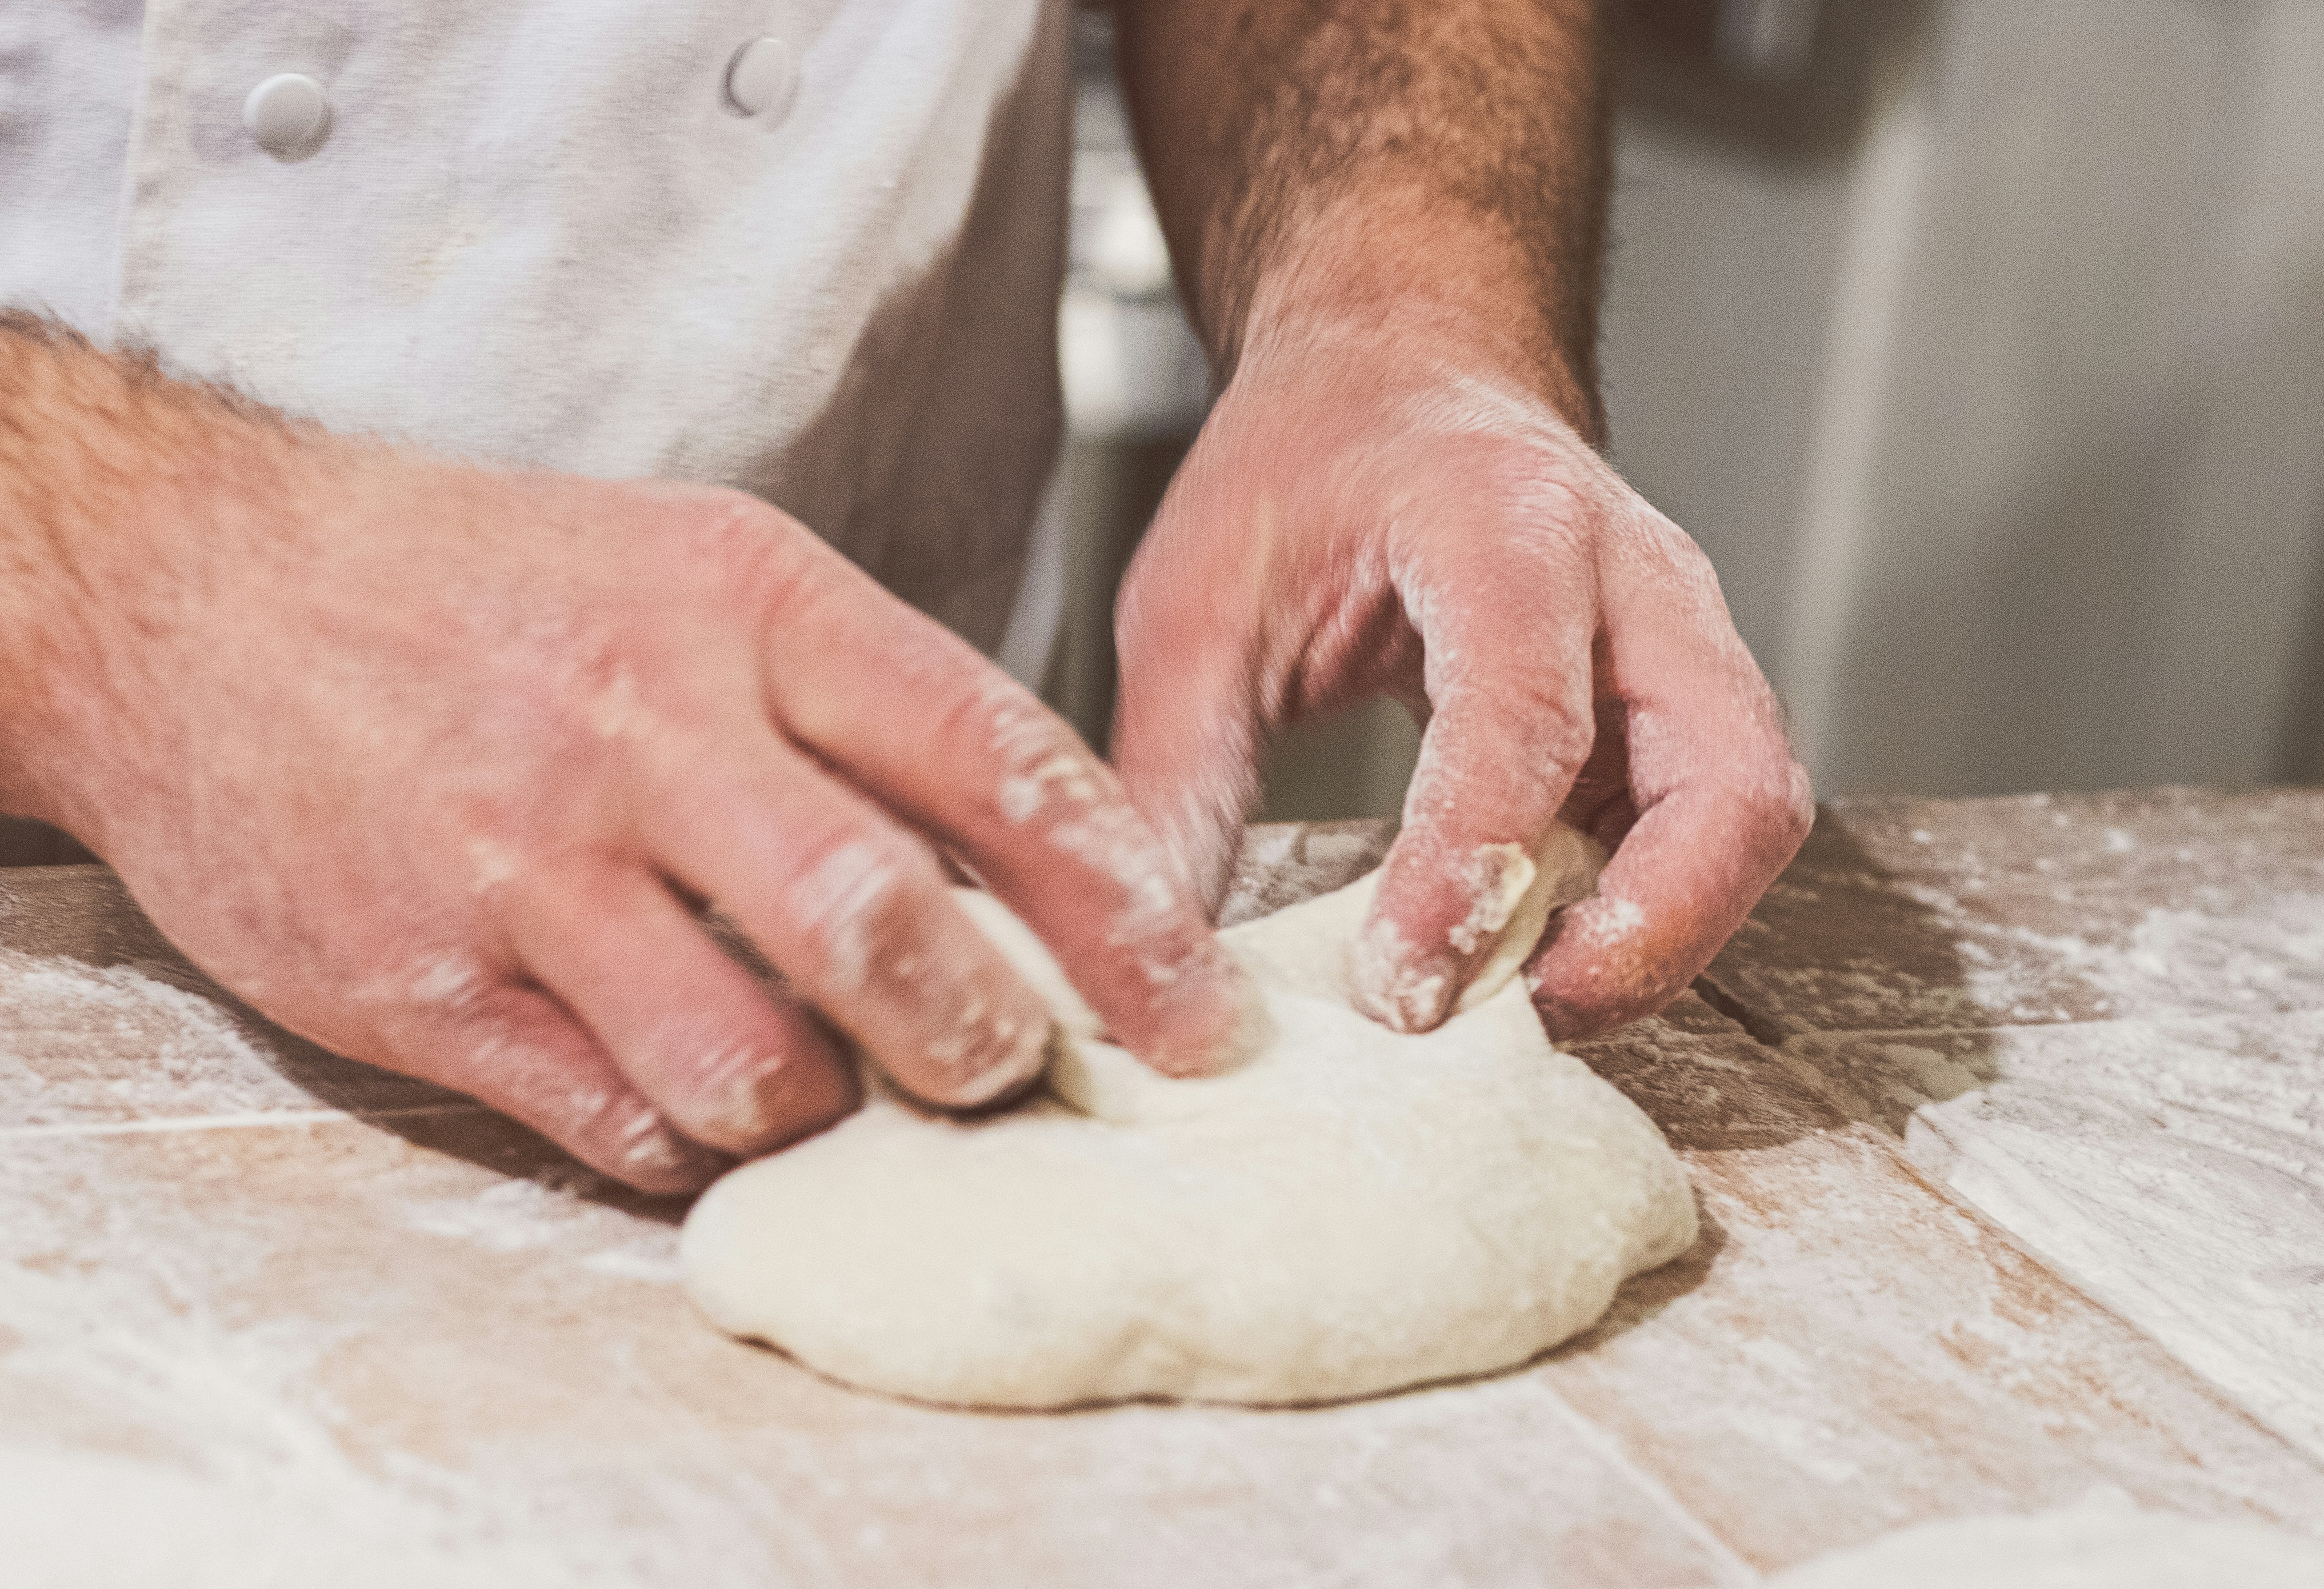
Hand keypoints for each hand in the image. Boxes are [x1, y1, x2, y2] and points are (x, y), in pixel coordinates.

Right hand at [2, 408, 1250, 1190]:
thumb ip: (859, 704)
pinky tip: (681, 1092)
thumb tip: (1030, 861)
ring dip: (822, 1106)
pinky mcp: (418, 984)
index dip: (1124, 905)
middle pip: (883, 929)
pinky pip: (611, 1121)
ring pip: (747, 1062)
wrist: (191, 587)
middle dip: (984, 1036)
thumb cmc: (489, 590)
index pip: (994, 761)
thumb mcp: (695, 570)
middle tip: (1013, 1066)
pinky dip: (682, 1137)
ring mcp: (522, 864)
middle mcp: (642, 729)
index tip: (1194, 1004)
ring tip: (824, 1081)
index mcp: (746, 603)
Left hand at [1111, 318, 1811, 1041]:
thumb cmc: (1313, 463)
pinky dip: (1643, 916)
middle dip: (1649, 931)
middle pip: (1729, 780)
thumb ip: (1179, 770)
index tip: (1403, 989)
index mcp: (1507, 522)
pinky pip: (1708, 833)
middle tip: (1525, 1023)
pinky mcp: (1682, 707)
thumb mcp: (1201, 595)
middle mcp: (1637, 581)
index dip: (1473, 864)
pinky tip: (1539, 959)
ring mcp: (1684, 645)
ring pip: (1745, 821)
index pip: (1527, 711)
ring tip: (1525, 1012)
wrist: (1405, 377)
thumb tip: (1152, 954)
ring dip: (1659, 940)